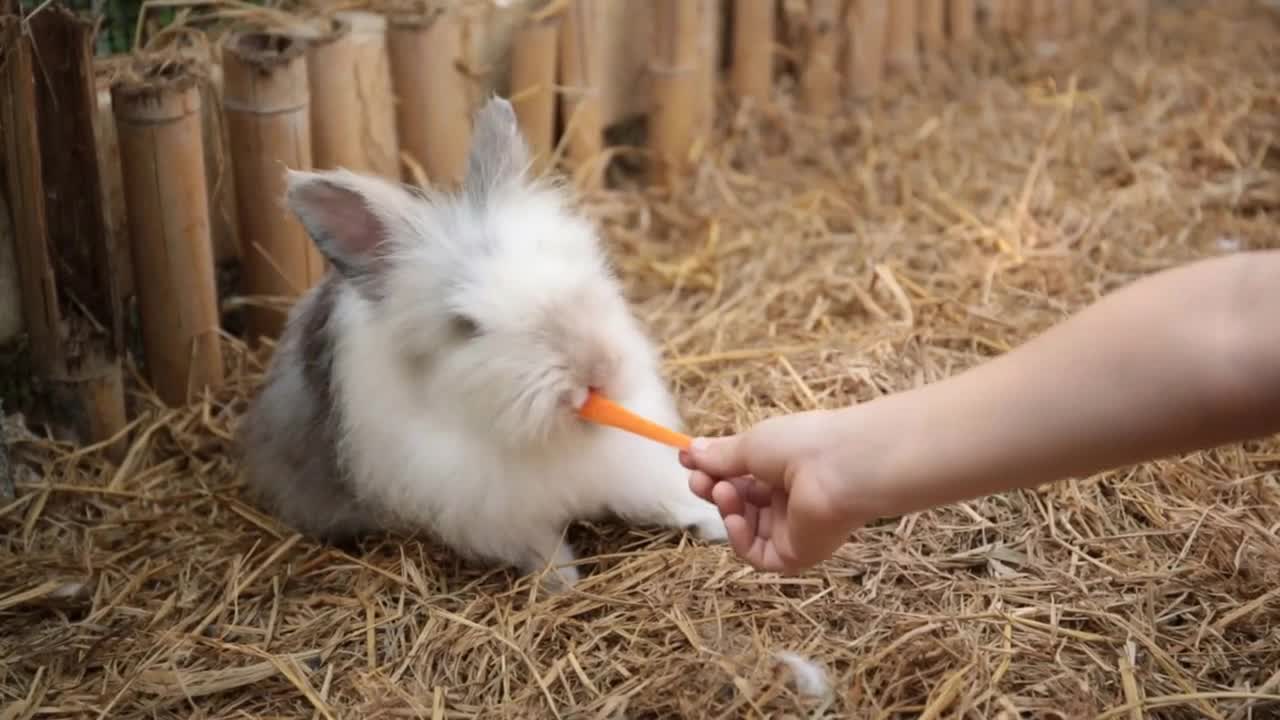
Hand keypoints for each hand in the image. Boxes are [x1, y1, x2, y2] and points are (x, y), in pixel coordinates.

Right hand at [679, 409, 887, 573]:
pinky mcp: (796, 554)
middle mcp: (790, 498)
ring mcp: (794, 528)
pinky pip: (758, 553)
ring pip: (746, 527)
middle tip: (697, 479)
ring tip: (723, 490)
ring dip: (727, 508)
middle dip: (714, 489)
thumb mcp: (752, 444)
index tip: (687, 460)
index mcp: (785, 468)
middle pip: (741, 502)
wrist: (841, 468)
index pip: (742, 475)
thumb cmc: (802, 444)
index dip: (713, 469)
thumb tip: (691, 451)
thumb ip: (720, 455)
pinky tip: (734, 517)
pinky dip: (739, 537)